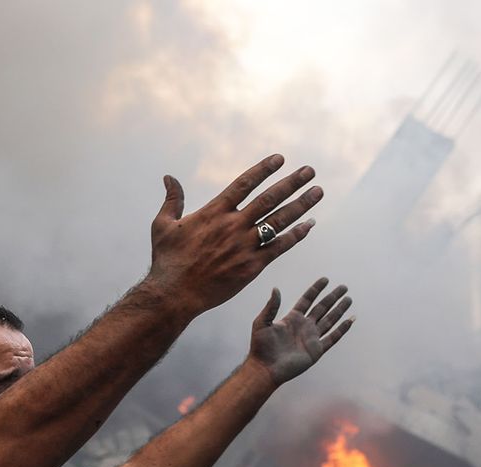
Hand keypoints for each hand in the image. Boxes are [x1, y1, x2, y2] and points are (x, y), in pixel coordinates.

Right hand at [145, 154, 321, 315]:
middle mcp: (233, 225)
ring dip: (301, 205)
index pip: (244, 184)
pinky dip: (296, 235)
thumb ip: (172, 199)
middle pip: (269, 198)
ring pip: (279, 220)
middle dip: (292, 183)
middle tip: (310, 171)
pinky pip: (279, 247)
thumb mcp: (163, 225)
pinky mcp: (252, 266)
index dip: (264, 169)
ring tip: (318, 192)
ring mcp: (244, 246)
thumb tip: (169, 177)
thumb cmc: (167, 260)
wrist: (175, 294)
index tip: (280, 158)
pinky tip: (310, 225)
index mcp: (214, 212)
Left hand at [247, 278, 353, 384]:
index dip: (316, 289)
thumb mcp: (262, 322)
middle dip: (332, 297)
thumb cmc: (261, 347)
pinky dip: (342, 329)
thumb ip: (271, 306)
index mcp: (292, 318)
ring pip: (330, 320)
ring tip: (349, 299)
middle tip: (343, 287)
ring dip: (339, 310)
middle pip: (322, 308)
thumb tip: (276, 288)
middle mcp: (304, 326)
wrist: (265, 368)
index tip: (325, 279)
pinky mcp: (316, 350)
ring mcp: (311, 338)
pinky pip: (332, 338)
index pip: (307, 300)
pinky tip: (350, 320)